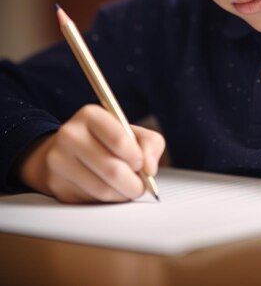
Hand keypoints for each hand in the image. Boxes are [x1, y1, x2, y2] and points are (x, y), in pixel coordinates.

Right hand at [17, 105, 165, 203]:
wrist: (65, 151)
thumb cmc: (105, 141)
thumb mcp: (131, 133)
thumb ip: (150, 144)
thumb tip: (150, 168)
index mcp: (90, 115)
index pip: (119, 139)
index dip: (136, 158)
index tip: (141, 165)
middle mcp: (70, 134)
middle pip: (112, 169)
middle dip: (134, 184)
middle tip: (140, 187)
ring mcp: (59, 160)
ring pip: (102, 189)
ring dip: (121, 195)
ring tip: (126, 190)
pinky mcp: (55, 184)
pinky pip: (89, 200)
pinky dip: (105, 201)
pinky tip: (108, 192)